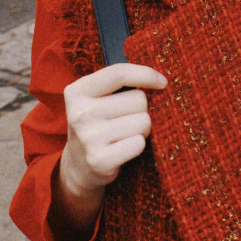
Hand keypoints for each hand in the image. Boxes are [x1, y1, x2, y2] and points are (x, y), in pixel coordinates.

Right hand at [51, 63, 166, 238]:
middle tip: (125, 120)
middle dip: (140, 110)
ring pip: (143, 121)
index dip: (146, 74)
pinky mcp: (99, 160)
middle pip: (138, 99)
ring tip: (124, 136)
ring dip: (141, 129)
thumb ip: (118, 85)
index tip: (163, 82)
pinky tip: (123, 150)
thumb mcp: (94, 99)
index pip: (118, 73)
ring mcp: (89, 137)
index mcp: (77, 91)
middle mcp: (80, 113)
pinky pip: (139, 143)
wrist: (77, 166)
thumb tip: (160, 81)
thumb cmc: (96, 125)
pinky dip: (137, 146)